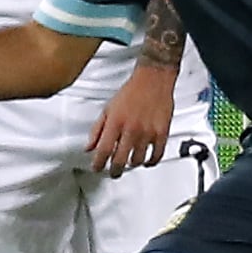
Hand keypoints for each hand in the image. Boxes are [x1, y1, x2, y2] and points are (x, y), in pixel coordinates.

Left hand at [85, 65, 174, 179]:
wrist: (153, 80)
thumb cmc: (131, 91)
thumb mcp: (108, 109)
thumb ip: (97, 129)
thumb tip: (89, 146)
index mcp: (115, 123)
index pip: (103, 151)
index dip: (98, 164)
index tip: (97, 168)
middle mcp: (131, 130)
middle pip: (120, 160)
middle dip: (114, 171)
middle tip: (113, 173)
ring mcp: (147, 133)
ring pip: (137, 160)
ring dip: (131, 165)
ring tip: (129, 163)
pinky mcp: (162, 133)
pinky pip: (157, 155)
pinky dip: (151, 162)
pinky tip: (147, 161)